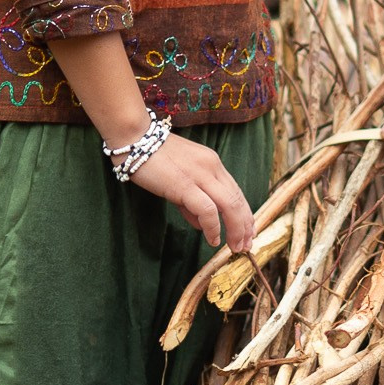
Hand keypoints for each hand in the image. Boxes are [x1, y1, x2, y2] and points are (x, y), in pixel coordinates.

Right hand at [133, 133, 257, 248]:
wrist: (135, 137)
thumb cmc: (152, 157)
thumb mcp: (179, 178)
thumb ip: (191, 202)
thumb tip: (202, 225)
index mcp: (212, 163)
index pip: (236, 192)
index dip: (245, 214)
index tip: (248, 232)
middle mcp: (212, 167)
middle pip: (238, 200)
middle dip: (245, 226)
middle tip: (245, 245)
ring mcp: (200, 175)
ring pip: (229, 206)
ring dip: (235, 229)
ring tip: (234, 247)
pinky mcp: (185, 185)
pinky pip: (207, 210)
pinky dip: (213, 227)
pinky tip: (213, 239)